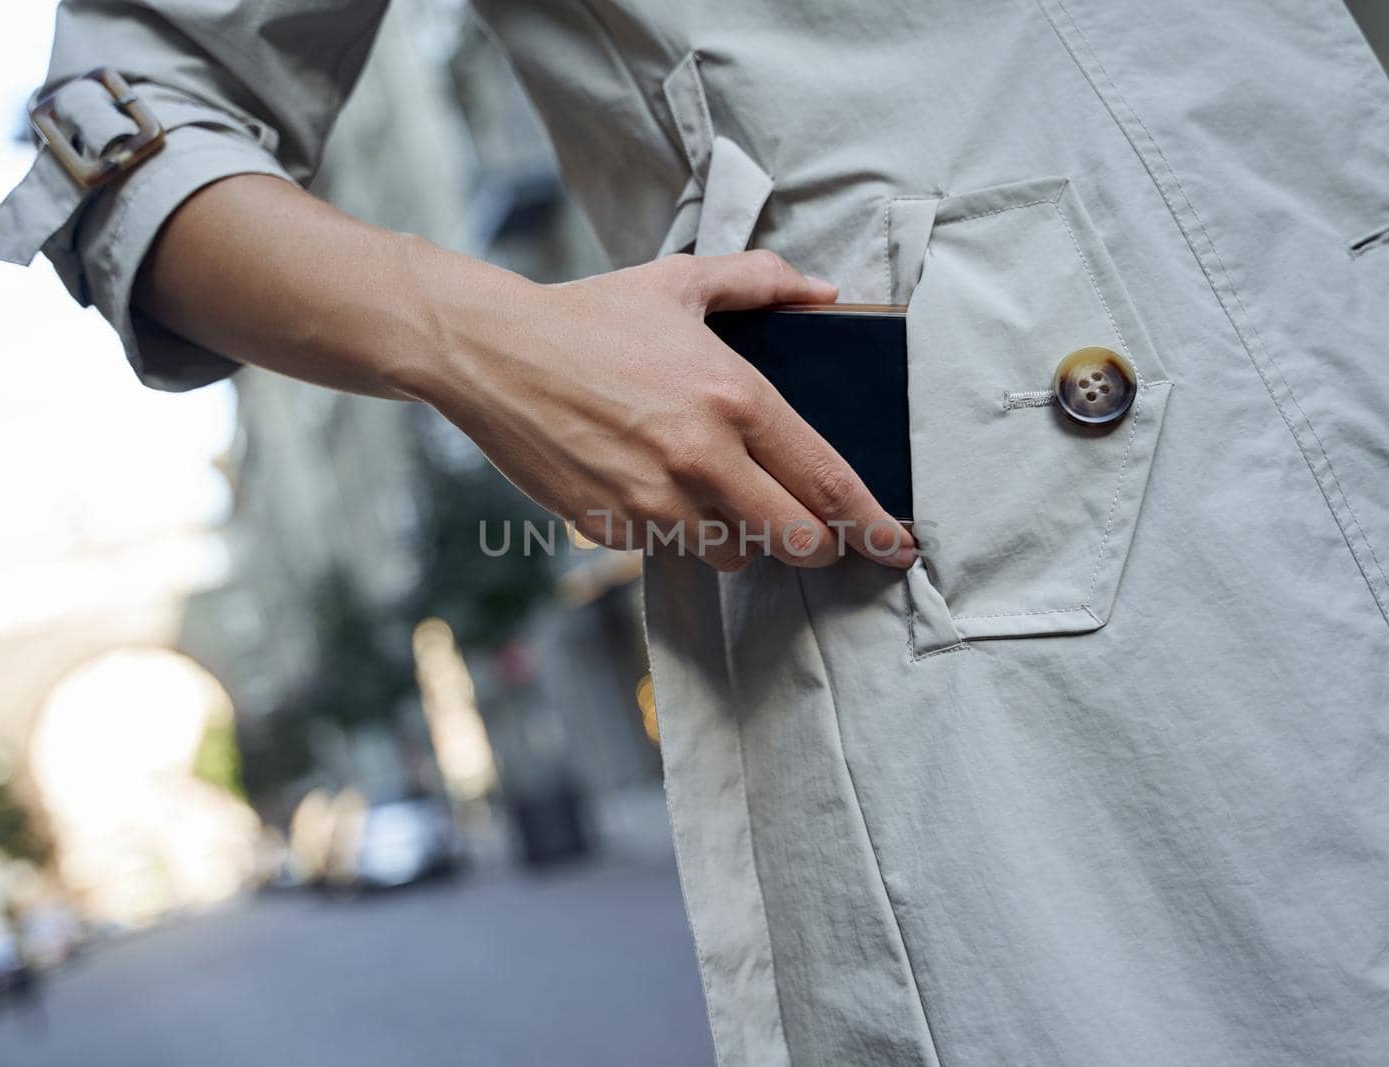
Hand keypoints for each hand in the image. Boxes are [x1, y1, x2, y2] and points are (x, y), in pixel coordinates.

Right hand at [427, 251, 916, 571]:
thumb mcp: (680, 282)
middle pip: (795, 541)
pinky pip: (666, 552)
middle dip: (816, 544)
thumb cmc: (588, 316)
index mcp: (733, 397)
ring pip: (733, 555)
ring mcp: (653, 502)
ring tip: (711, 490)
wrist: (490, 352)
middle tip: (811, 530)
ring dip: (738, 535)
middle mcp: (701, 458)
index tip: (898, 546)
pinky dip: (672, 531)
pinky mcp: (610, 527)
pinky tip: (647, 486)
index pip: (826, 481)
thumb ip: (761, 282)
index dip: (872, 524)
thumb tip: (822, 293)